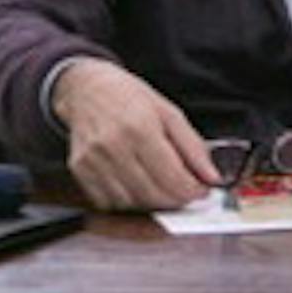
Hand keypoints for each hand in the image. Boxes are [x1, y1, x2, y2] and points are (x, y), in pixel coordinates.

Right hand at [52, 58, 217, 211]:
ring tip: (160, 185)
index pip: (172, 177)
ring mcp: (93, 160)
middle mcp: (114, 145)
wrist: (86, 89)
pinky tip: (136, 185)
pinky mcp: (80, 170)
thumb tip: (211, 176)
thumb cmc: (128, 97)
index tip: (201, 190)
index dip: (192, 190)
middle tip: (185, 191)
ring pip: (132, 203)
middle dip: (176, 200)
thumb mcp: (168, 112)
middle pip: (153, 194)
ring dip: (152, 202)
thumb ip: (193, 146)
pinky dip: (128, 201)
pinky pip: (109, 202)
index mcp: (140, 127)